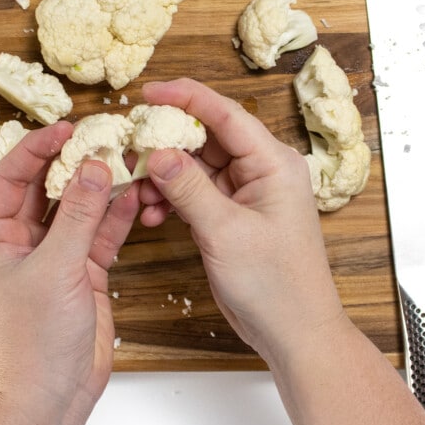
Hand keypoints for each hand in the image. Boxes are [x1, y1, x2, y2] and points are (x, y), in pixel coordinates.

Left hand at [0, 121, 138, 420]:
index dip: (37, 148)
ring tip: (126, 159)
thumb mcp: (56, 267)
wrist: (53, 394)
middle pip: (47, 187)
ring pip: (77, 207)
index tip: (66, 127)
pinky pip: (99, 231)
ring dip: (101, 186)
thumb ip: (78, 214)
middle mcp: (20, 240)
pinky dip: (116, 214)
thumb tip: (93, 165)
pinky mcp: (81, 269)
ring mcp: (53, 254)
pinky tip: (134, 194)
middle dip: (73, 163)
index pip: (11, 176)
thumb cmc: (35, 338)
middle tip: (102, 137)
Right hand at [138, 79, 345, 364]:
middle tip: (130, 149)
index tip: (147, 92)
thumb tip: (157, 152)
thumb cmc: (275, 283)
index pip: (225, 114)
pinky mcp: (230, 215)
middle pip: (206, 138)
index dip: (185, 97)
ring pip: (195, 167)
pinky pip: (195, 194)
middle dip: (166, 143)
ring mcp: (245, 193)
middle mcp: (260, 170)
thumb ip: (189, 188)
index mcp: (272, 163)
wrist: (294, 332)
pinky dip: (172, 200)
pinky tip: (152, 214)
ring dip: (164, 177)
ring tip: (137, 192)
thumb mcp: (226, 232)